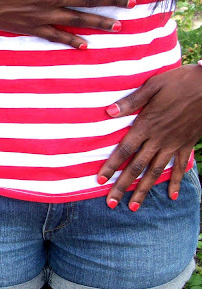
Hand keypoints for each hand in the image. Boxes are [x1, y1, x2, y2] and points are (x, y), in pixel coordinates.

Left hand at [97, 64, 201, 209]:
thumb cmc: (180, 81)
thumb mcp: (153, 86)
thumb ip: (131, 101)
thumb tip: (108, 112)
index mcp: (146, 125)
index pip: (124, 150)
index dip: (111, 166)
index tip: (99, 180)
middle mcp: (158, 139)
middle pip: (136, 167)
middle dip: (122, 186)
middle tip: (110, 204)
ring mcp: (174, 143)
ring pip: (155, 172)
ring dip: (144, 190)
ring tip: (133, 207)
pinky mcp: (188, 143)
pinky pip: (180, 166)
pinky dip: (176, 182)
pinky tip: (172, 196)